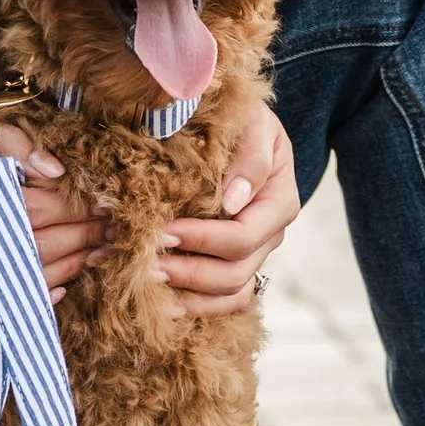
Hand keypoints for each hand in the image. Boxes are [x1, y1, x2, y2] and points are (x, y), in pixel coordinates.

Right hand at [0, 98, 106, 321]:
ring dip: (62, 271)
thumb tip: (55, 169)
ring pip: (11, 283)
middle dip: (77, 240)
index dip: (70, 209)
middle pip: (26, 250)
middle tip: (109, 230)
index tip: (100, 204)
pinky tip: (56, 292)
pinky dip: (21, 305)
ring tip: (95, 254)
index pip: (27, 211)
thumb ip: (10, 141)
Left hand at [154, 103, 297, 315]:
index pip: (243, 236)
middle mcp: (270, 235)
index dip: (202, 240)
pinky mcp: (234, 263)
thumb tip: (234, 200)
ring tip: (148, 281)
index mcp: (279, 202)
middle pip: (235, 273)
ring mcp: (254, 254)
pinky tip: (162, 300)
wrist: (240, 128)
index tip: (163, 231)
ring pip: (229, 294)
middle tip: (146, 263)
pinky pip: (222, 300)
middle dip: (188, 272)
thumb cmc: (243, 121)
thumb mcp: (253, 123)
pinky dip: (194, 304)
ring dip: (188, 295)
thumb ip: (250, 156)